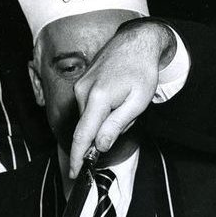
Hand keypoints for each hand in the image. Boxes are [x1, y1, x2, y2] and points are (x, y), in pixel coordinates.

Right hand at [69, 20, 175, 177]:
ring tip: (125, 103)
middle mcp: (83, 92)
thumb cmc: (141, 71)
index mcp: (97, 98)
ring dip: (106, 120)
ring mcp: (80, 86)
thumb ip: (116, 125)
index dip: (77, 157)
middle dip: (104, 133)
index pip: (82, 136)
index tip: (74, 173)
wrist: (136, 43)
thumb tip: (99, 146)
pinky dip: (103, 111)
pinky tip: (118, 97)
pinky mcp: (81, 84)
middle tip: (128, 117)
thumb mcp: (137, 102)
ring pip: (90, 118)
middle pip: (87, 128)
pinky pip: (89, 107)